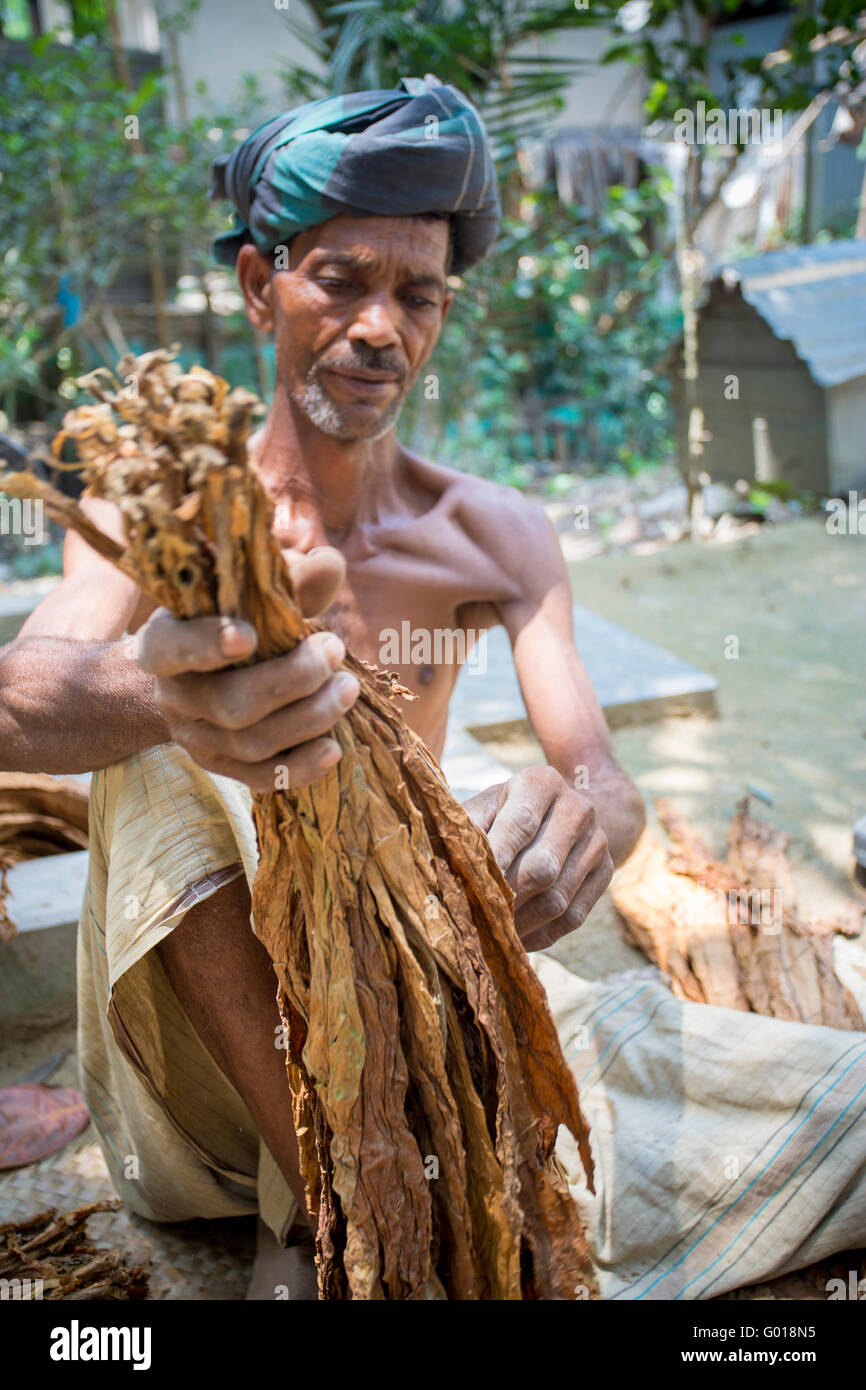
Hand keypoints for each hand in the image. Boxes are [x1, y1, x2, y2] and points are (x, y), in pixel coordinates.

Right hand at [131, 546, 359, 792]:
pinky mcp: (221, 767)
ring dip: (310, 717)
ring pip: (252, 742)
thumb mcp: (247, 594)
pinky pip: (261, 779)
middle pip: (230, 703)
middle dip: (291, 680)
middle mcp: (173, 696)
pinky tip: (335, 748)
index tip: (248, 634)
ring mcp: (195, 738)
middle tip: (335, 650)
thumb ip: (288, 578)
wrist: (196, 677)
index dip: (205, 645)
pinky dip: (301, 767)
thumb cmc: (230, 620)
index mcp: (162, 643)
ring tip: (348, 688)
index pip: (171, 648)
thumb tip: (331, 562)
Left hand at [463, 766, 612, 950]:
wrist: (565, 809)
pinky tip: (518, 940)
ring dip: (522, 924)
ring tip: (492, 935)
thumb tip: (438, 861)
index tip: (472, 886)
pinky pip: (575, 916)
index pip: (520, 823)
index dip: (497, 856)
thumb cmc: (506, 811)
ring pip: (558, 899)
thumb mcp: (485, 807)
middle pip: (543, 868)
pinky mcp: (607, 871)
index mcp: (541, 783)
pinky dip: (543, 936)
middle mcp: (577, 807)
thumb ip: (464, 828)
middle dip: (507, 898)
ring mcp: (597, 841)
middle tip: (478, 919)